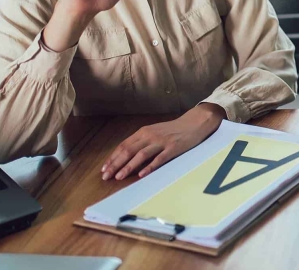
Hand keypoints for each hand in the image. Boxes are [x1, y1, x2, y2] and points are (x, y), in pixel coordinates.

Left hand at [101, 103, 225, 180]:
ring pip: (141, 155)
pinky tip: (141, 175)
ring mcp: (161, 142)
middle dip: (115, 164)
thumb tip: (125, 155)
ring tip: (118, 177)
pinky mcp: (173, 148)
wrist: (194, 123)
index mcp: (144, 132)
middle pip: (128, 151)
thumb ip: (141, 141)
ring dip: (128, 167)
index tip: (104, 169)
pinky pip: (159, 159)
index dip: (112, 157)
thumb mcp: (154, 132)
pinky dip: (149, 167)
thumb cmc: (173, 129)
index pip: (123, 145)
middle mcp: (150, 136)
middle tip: (105, 176)